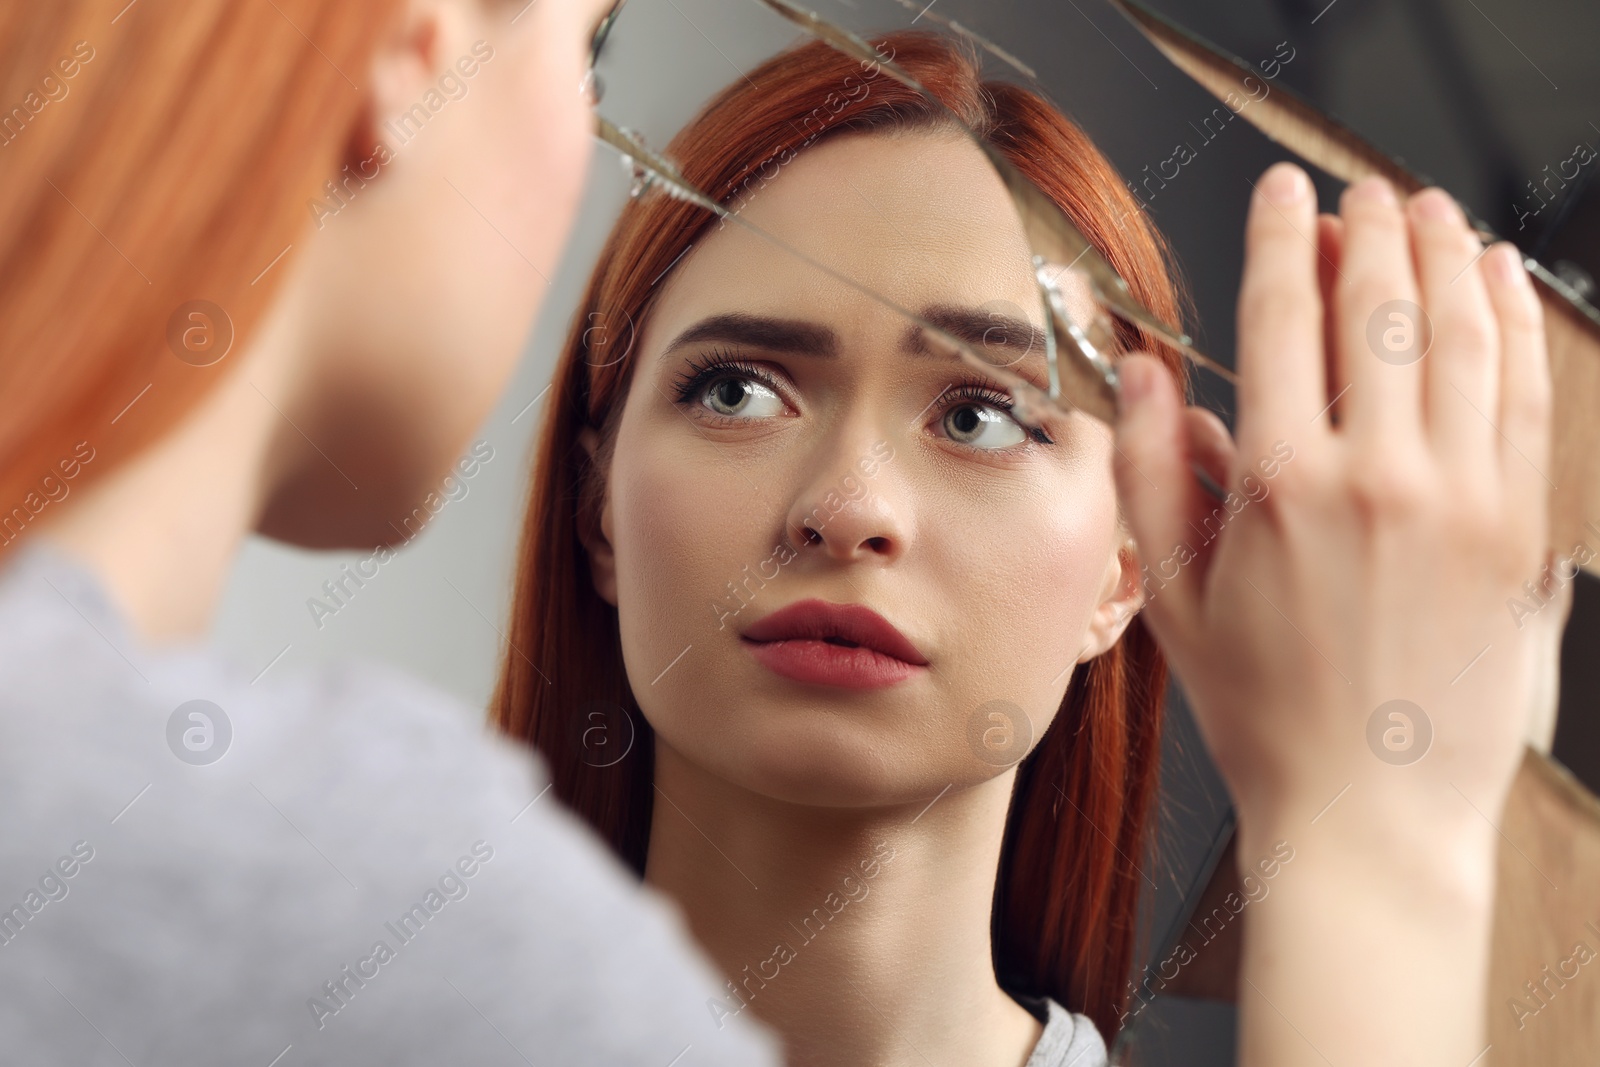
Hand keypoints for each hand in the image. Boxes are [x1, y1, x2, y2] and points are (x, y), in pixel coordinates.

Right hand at [1110, 161, 1551, 1064]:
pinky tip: (1499, 284)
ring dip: (1449, 254)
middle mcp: (1380, 478)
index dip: (1283, 234)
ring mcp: (1466, 500)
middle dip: (1372, 225)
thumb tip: (1144, 374)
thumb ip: (1148, 472)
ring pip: (1467, 333)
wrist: (1371, 814)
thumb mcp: (1171, 597)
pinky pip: (1526, 394)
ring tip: (1432, 211)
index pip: (1287, 315)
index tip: (1284, 191)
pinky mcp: (1522, 530)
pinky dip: (1515, 322)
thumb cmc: (1263, 712)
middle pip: (1384, 303)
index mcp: (1281, 488)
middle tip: (1361, 191)